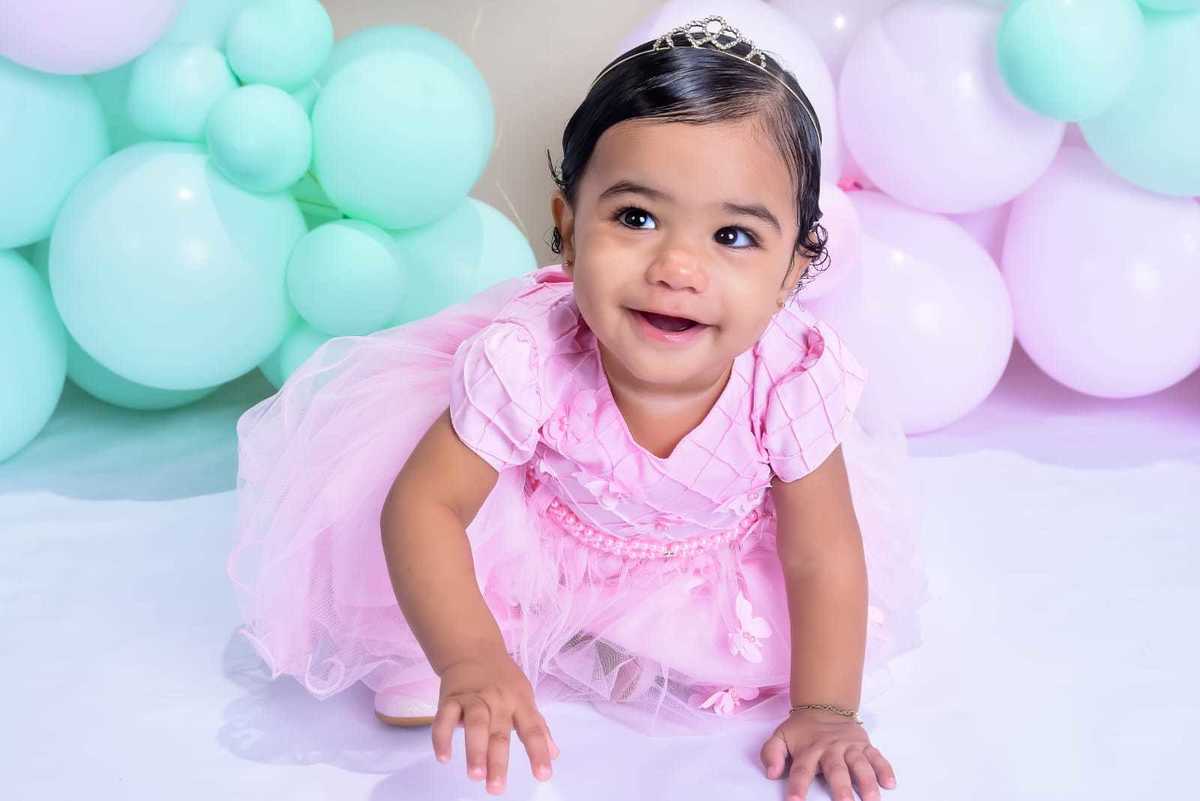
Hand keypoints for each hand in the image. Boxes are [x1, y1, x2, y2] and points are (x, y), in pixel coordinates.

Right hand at [431, 646, 559, 794]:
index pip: (533, 729)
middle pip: (499, 732)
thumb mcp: (525, 696)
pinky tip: (444, 757)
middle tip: (496, 788)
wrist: (473, 649)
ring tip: (475, 775)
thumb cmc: (503, 679)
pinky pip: (443, 718)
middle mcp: (498, 700)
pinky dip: (441, 737)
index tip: (543, 776)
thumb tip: (554, 754)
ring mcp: (473, 698)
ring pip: (475, 724)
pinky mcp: (450, 698)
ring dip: (474, 750)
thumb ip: (537, 726)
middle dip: (498, 761)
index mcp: (520, 701)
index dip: (539, 752)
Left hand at [760, 708, 896, 800]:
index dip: (798, 786)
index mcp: (809, 749)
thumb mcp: (780, 737)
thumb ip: (771, 753)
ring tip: (871, 799)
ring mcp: (850, 747)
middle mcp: (831, 749)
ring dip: (867, 781)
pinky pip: (877, 757)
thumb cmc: (801, 730)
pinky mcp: (865, 745)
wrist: (824, 706)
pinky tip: (890, 783)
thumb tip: (771, 773)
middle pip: (836, 770)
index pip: (802, 770)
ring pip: (860, 765)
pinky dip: (885, 769)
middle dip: (841, 787)